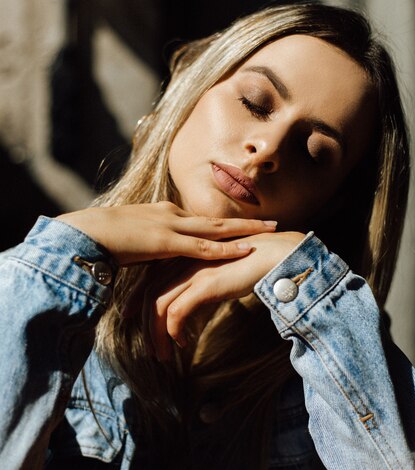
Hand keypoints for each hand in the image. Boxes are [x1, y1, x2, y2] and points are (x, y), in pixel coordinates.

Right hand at [57, 201, 277, 264]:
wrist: (87, 232)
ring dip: (246, 230)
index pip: (203, 219)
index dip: (226, 223)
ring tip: (270, 230)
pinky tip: (246, 249)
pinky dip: (227, 248)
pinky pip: (203, 247)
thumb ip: (149, 245)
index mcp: (165, 214)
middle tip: (272, 221)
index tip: (245, 224)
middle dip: (247, 221)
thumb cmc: (104, 237)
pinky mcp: (167, 242)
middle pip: (218, 219)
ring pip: (218, 229)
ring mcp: (172, 227)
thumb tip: (156, 254)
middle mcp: (174, 216)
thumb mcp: (133, 238)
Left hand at [127, 230, 304, 359]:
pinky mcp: (204, 285)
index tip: (133, 315)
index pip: (151, 276)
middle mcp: (183, 261)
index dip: (139, 298)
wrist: (275, 252)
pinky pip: (177, 312)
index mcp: (184, 253)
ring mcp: (192, 272)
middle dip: (143, 321)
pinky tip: (182, 343)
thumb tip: (194, 297)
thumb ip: (202, 278)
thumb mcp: (218, 268)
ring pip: (158, 305)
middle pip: (149, 292)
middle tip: (147, 345)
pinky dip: (174, 331)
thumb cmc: (251, 260)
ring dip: (155, 333)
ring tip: (162, 355)